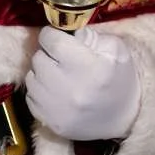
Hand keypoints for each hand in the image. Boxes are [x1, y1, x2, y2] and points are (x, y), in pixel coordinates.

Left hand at [25, 25, 140, 140]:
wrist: (124, 120)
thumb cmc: (120, 80)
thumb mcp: (115, 50)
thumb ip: (91, 35)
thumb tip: (69, 33)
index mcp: (87, 66)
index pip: (52, 40)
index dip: (52, 35)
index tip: (56, 37)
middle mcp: (68, 88)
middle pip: (38, 58)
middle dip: (48, 54)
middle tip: (60, 58)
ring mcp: (57, 108)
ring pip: (31, 77)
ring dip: (41, 72)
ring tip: (57, 75)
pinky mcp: (50, 122)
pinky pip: (31, 97)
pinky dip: (40, 91)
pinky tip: (55, 91)